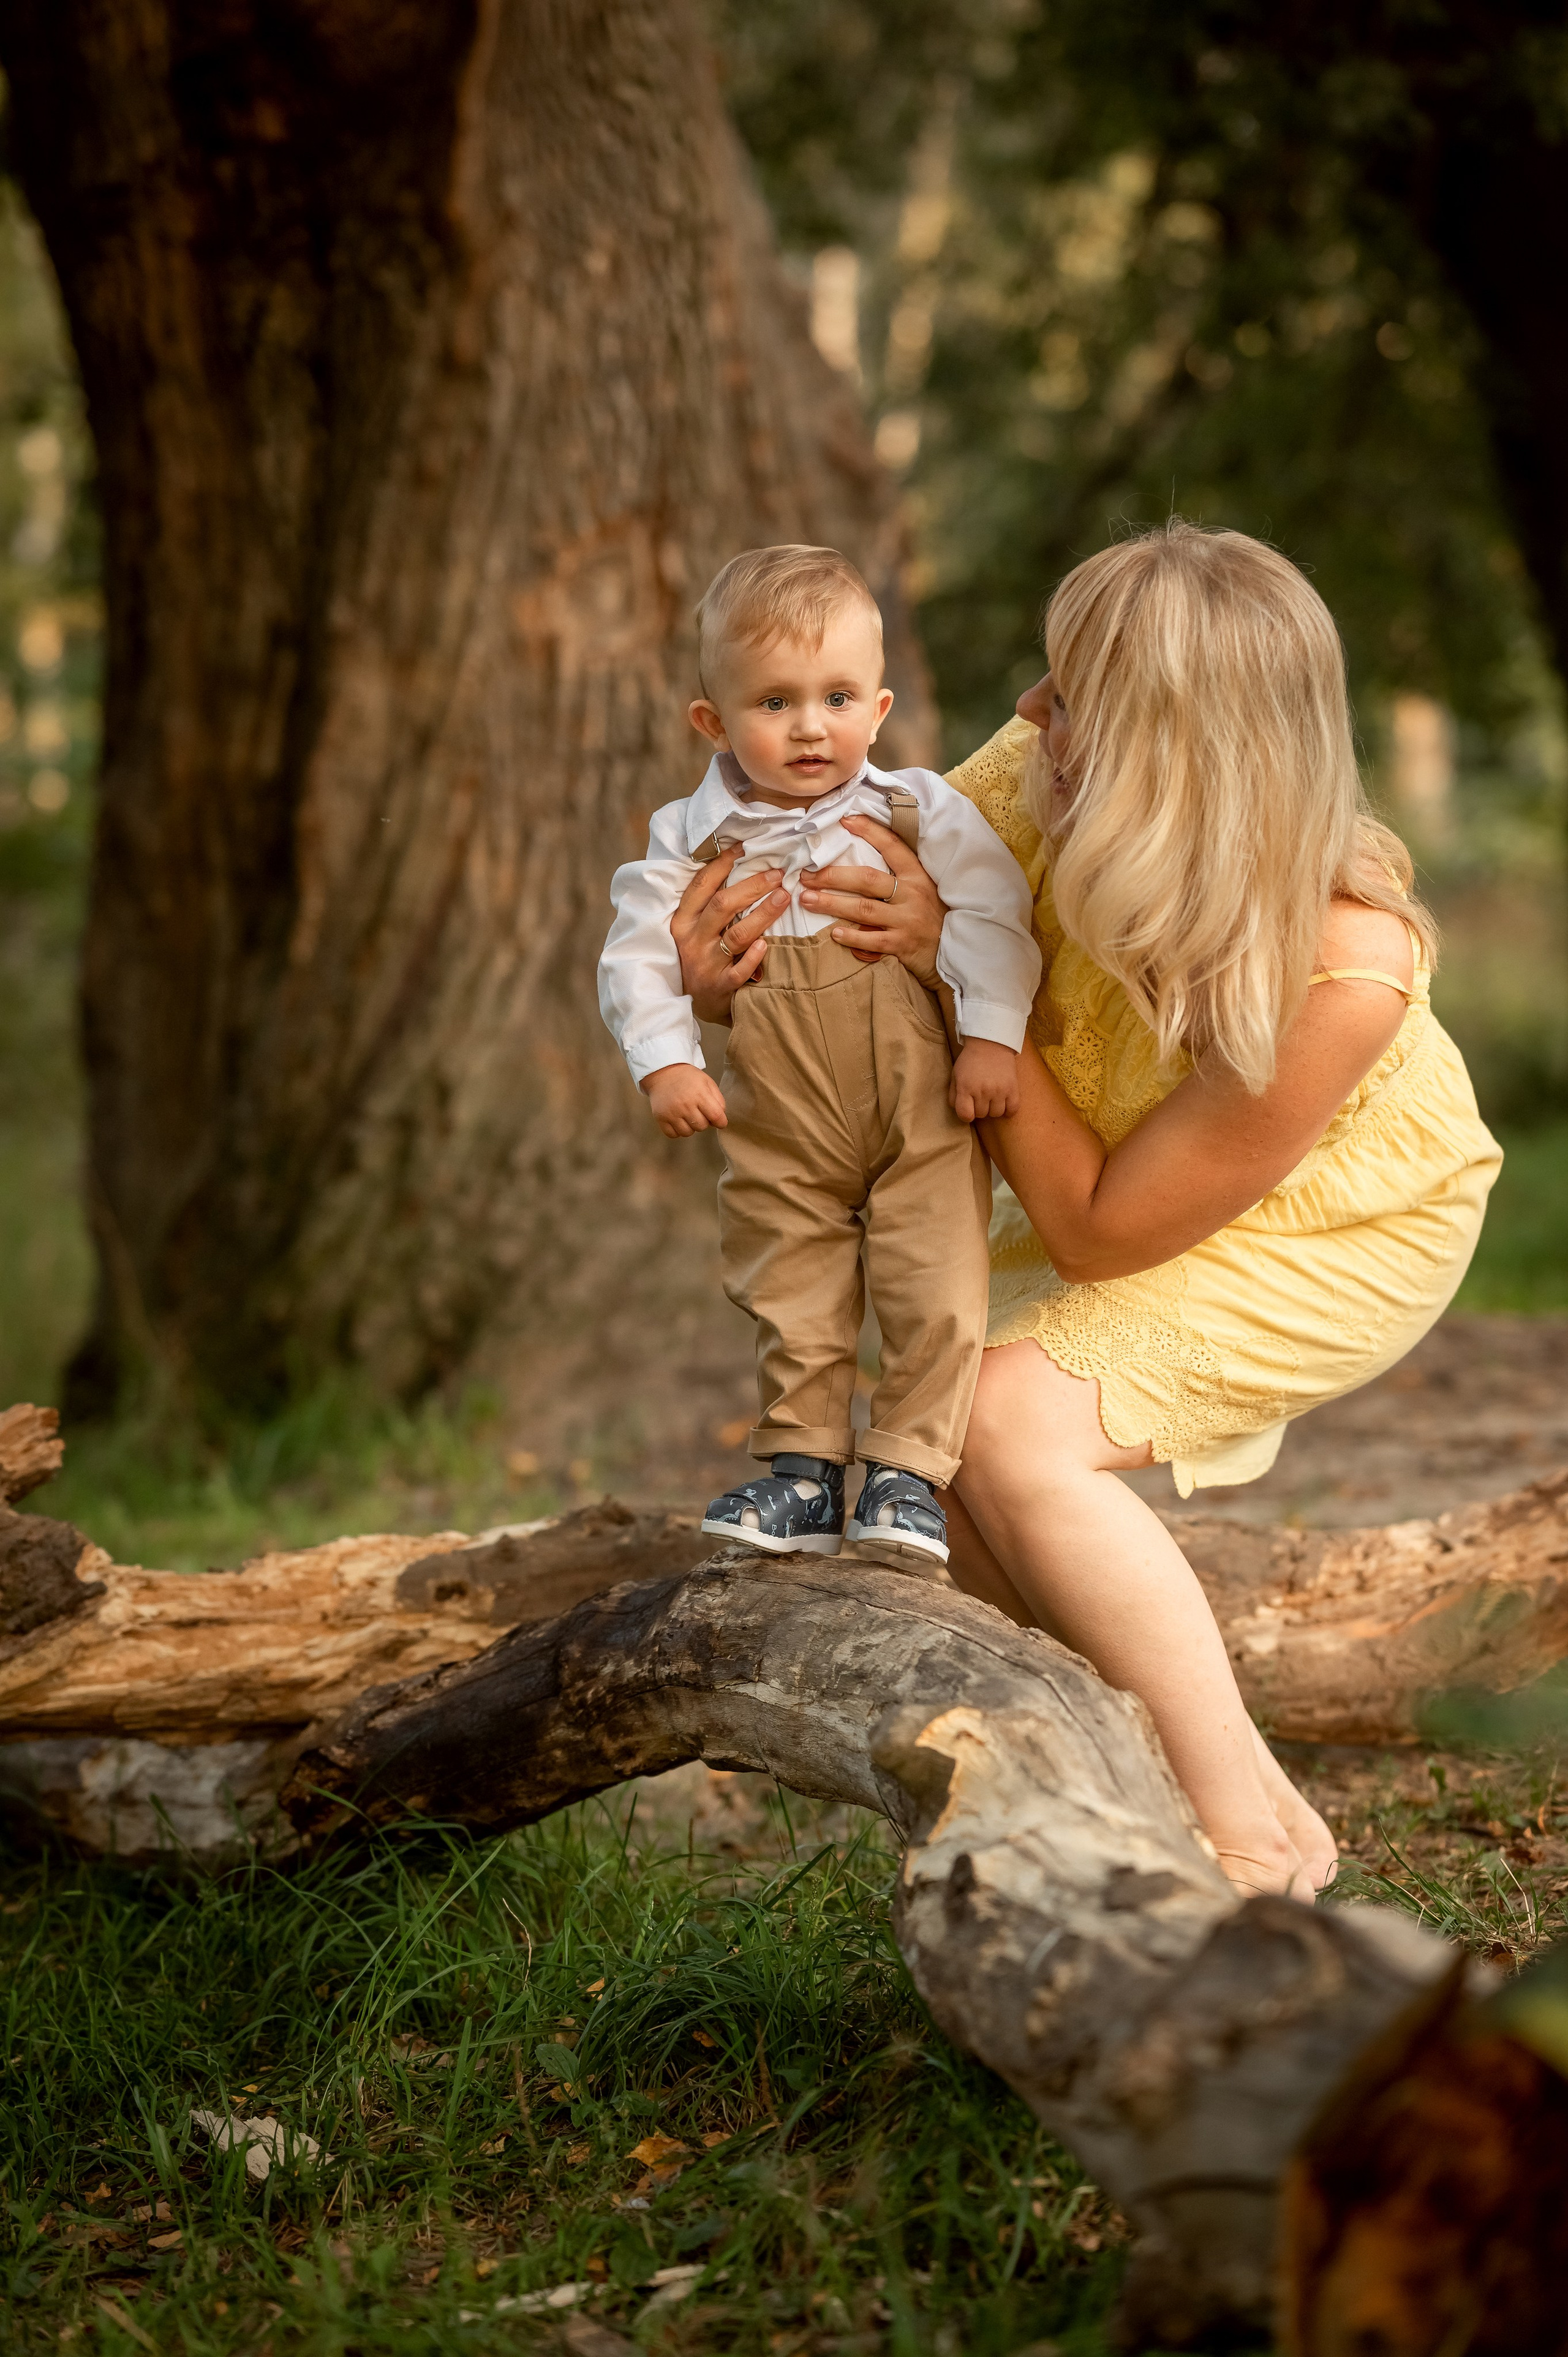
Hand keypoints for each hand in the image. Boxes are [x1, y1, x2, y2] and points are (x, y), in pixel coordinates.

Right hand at [642, 1063, 728, 1137]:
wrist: (663, 1072)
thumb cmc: (688, 1078)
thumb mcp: (707, 1082)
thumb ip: (718, 1100)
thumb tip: (720, 1119)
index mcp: (700, 1094)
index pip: (716, 1116)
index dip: (721, 1122)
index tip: (719, 1122)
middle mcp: (685, 1105)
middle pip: (702, 1126)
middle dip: (704, 1121)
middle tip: (699, 1112)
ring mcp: (672, 1112)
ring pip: (688, 1133)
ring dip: (690, 1127)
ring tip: (687, 1115)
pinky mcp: (661, 1118)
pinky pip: (673, 1134)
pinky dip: (677, 1130)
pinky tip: (678, 1120)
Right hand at [671, 848, 787, 1023]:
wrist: (697, 1004)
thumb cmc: (702, 957)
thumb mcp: (695, 929)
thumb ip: (710, 903)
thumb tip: (738, 864)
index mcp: (683, 920)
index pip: (701, 885)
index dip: (722, 863)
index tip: (745, 847)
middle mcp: (692, 939)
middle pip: (722, 905)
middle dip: (752, 886)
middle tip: (778, 874)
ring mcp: (705, 964)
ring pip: (736, 934)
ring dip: (763, 914)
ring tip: (784, 897)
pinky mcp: (720, 987)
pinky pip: (738, 971)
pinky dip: (753, 958)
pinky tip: (767, 944)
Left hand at [797, 814, 944, 982]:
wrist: (957, 952)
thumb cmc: (935, 918)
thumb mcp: (925, 890)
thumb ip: (901, 876)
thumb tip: (863, 859)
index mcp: (917, 875)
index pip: (892, 846)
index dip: (869, 831)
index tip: (845, 821)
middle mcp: (912, 894)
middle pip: (867, 879)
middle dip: (833, 876)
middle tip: (806, 876)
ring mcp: (907, 920)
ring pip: (863, 909)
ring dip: (832, 904)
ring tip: (808, 900)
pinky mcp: (903, 945)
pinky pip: (872, 940)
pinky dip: (852, 937)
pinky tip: (834, 933)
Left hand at [950, 1039, 1019, 1122]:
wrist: (990, 1044)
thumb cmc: (970, 1061)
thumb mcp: (955, 1075)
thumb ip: (953, 1095)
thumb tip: (959, 1111)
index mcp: (966, 1087)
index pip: (965, 1115)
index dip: (966, 1114)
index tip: (968, 1108)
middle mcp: (983, 1090)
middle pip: (981, 1115)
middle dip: (979, 1108)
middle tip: (980, 1096)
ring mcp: (999, 1090)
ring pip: (996, 1113)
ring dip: (993, 1108)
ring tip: (992, 1097)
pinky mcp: (1013, 1088)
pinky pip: (1012, 1109)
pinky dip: (1008, 1109)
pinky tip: (1004, 1102)